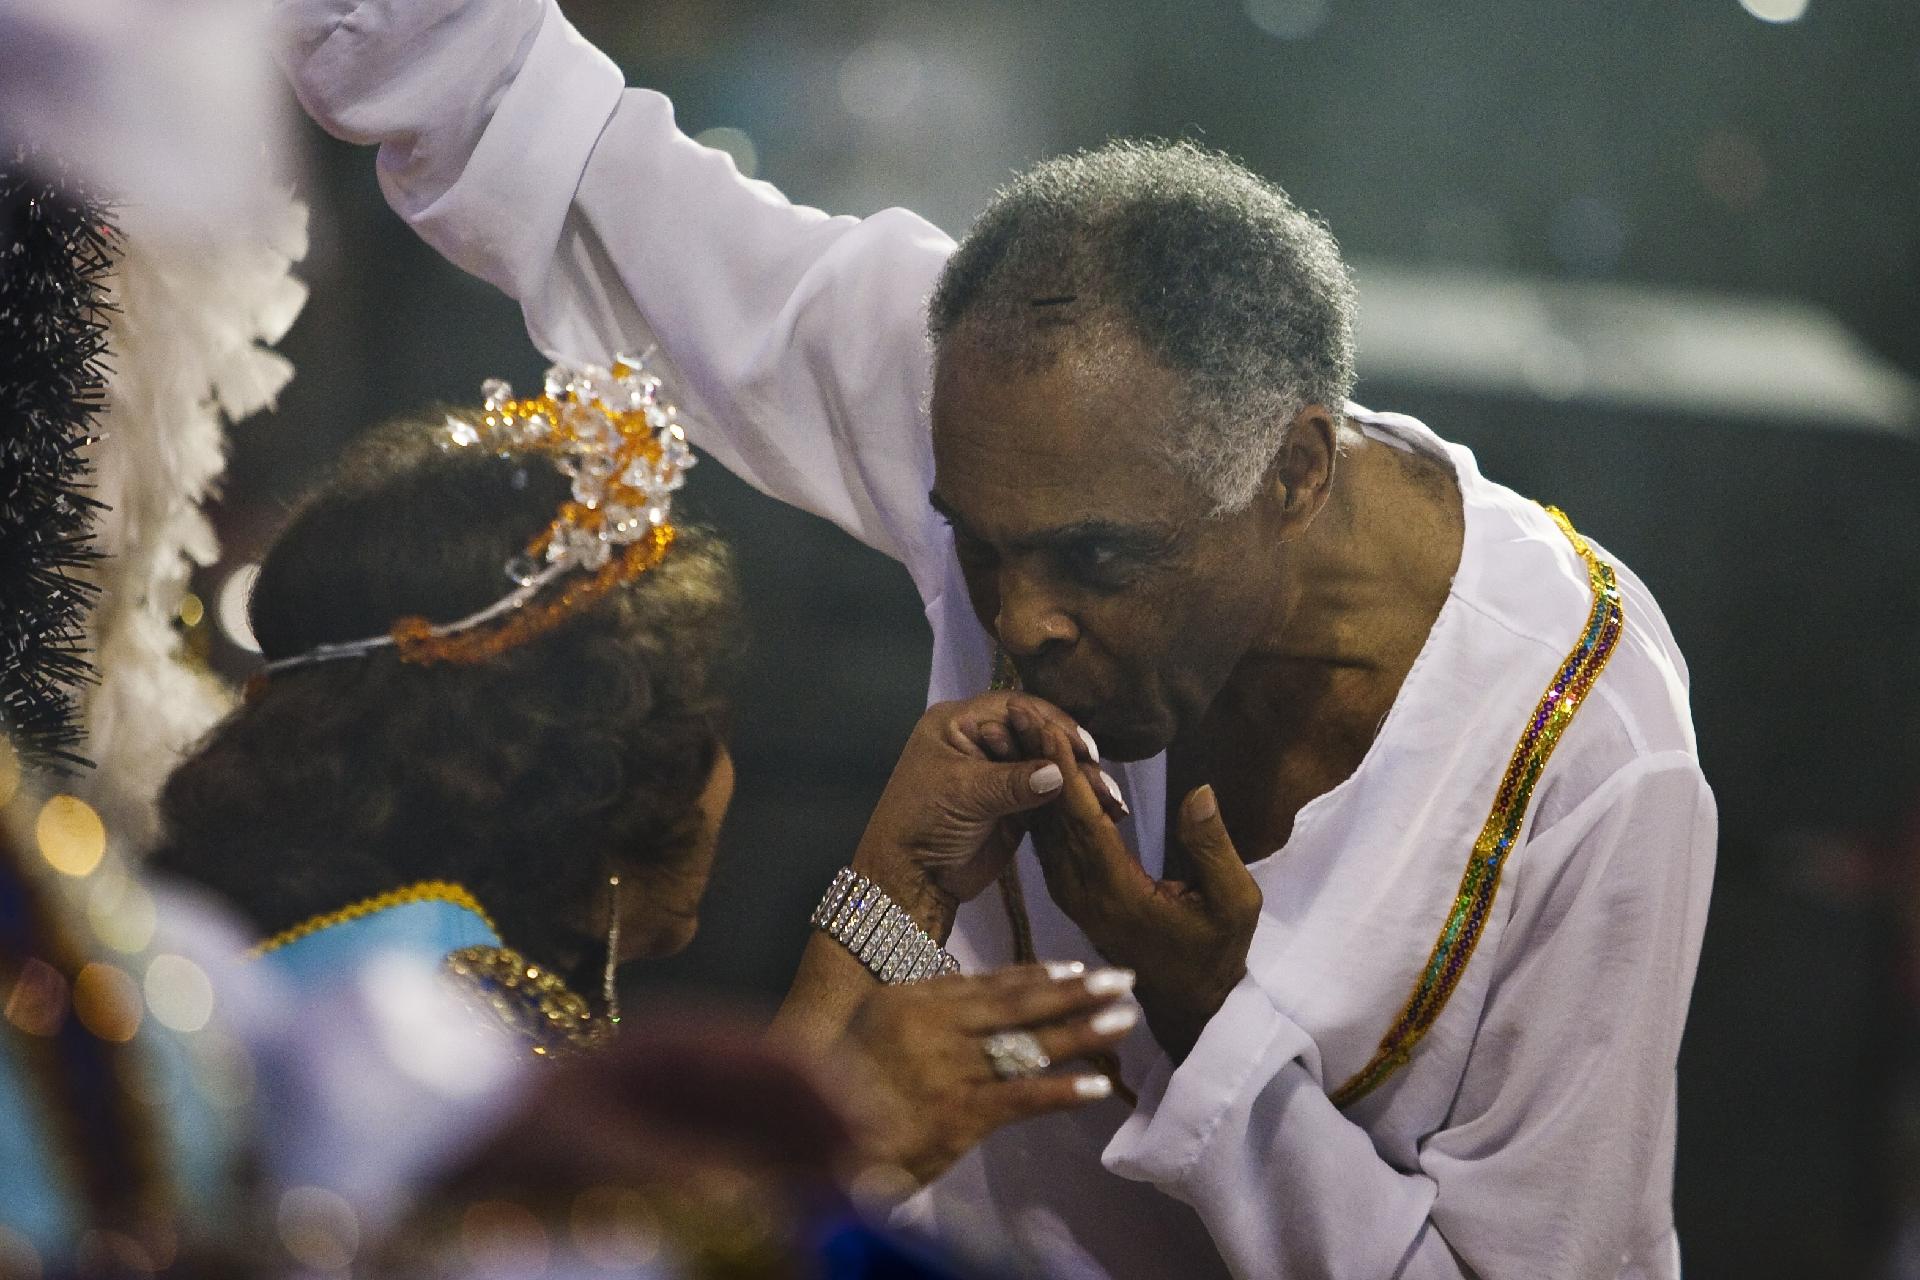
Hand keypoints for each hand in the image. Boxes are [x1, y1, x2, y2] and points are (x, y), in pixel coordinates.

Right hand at [839, 964, 1138, 1186]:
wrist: (814, 1142)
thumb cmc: (835, 1089)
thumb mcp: (871, 1026)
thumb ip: (918, 1008)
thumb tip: (965, 987)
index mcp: (910, 999)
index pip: (987, 983)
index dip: (1036, 977)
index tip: (1075, 970)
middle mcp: (934, 1026)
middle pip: (1018, 1004)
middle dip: (1074, 992)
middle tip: (1122, 979)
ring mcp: (949, 1069)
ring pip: (1028, 1045)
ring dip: (1082, 1033)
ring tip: (1125, 1020)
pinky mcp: (959, 1114)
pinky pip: (1021, 1099)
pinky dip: (1062, 1091)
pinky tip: (1097, 1086)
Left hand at [852, 692, 1112, 932]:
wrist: (910, 879)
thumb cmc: (921, 823)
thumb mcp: (963, 794)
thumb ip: (1011, 781)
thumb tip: (1059, 772)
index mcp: (960, 722)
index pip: (1017, 708)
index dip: (1051, 723)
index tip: (1082, 746)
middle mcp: (983, 741)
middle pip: (1038, 735)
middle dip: (1071, 754)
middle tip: (1098, 774)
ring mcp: (1001, 774)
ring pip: (1049, 766)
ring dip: (1079, 781)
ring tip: (1109, 801)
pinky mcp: (1016, 805)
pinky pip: (1051, 796)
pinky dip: (1074, 802)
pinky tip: (1101, 810)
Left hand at [1024, 724, 1261, 1061]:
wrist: (1189, 1003)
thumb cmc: (1218, 951)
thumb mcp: (1235, 902)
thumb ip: (1213, 848)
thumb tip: (1199, 792)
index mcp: (1119, 891)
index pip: (1084, 820)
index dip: (1067, 772)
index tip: (1052, 728)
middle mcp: (1085, 894)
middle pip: (1053, 818)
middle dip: (1038, 763)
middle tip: (1023, 714)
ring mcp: (1074, 898)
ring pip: (1045, 830)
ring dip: (1034, 781)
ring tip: (1024, 733)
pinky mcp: (1073, 899)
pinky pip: (1050, 846)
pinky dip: (1042, 806)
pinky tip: (1039, 777)